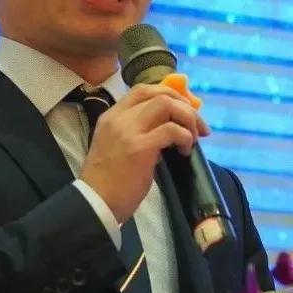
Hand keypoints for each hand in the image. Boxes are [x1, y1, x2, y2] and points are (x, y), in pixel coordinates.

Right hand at [79, 84, 210, 223]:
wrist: (95, 202)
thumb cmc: (107, 180)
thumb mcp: (116, 146)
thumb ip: (135, 132)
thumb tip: (166, 130)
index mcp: (111, 116)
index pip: (142, 90)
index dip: (168, 94)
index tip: (183, 109)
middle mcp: (118, 118)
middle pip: (158, 94)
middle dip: (184, 105)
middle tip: (197, 124)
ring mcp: (128, 131)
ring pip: (166, 105)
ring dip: (187, 118)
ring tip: (193, 138)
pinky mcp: (140, 148)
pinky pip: (172, 130)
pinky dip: (185, 137)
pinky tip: (185, 150)